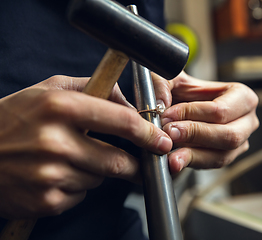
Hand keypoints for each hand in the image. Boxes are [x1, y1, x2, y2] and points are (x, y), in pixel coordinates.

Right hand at [0, 75, 172, 218]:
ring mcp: (50, 175)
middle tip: (128, 160)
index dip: (148, 134)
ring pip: (99, 179)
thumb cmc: (15, 118)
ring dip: (94, 172)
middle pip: (118, 162)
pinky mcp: (45, 200)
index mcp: (61, 107)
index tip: (161, 142)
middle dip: (129, 163)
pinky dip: (76, 187)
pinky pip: (80, 196)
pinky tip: (54, 175)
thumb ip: (93, 89)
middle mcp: (55, 142)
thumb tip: (131, 104)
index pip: (122, 122)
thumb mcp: (50, 90)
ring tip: (67, 159)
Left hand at [152, 71, 258, 173]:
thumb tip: (161, 103)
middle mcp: (247, 121)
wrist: (176, 107)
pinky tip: (175, 162)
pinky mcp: (225, 157)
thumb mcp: (171, 78)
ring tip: (170, 155)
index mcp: (242, 96)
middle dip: (195, 135)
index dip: (193, 114)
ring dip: (192, 155)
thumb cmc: (182, 90)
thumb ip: (163, 84)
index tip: (168, 115)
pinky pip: (211, 165)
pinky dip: (191, 163)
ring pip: (221, 155)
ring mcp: (239, 143)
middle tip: (169, 133)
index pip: (220, 110)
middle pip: (228, 135)